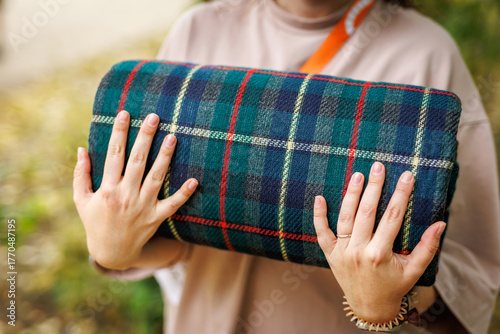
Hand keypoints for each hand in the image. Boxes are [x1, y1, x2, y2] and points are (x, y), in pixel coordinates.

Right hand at [73, 111, 197, 269]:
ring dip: (165, 157)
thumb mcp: (81, 200)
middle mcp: (125, 196)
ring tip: (173, 137)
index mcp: (106, 189)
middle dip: (145, 138)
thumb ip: (81, 174)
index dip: (119, 133)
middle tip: (154, 117)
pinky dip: (183, 194)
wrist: (111, 253)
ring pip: (156, 178)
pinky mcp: (155, 218)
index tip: (125, 113)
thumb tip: (81, 148)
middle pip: (137, 161)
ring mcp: (142, 207)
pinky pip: (172, 205)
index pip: (114, 155)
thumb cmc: (95, 222)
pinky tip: (194, 180)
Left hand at [313, 162, 444, 322]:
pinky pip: (322, 233)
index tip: (407, 176)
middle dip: (374, 187)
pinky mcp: (330, 254)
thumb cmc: (393, 286)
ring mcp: (341, 253)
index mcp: (379, 255)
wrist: (369, 307)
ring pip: (345, 218)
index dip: (401, 195)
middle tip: (378, 166)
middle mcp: (358, 252)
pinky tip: (320, 197)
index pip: (392, 217)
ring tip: (357, 175)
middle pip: (367, 213)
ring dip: (351, 195)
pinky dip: (319, 216)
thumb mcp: (414, 270)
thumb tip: (441, 224)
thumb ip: (427, 248)